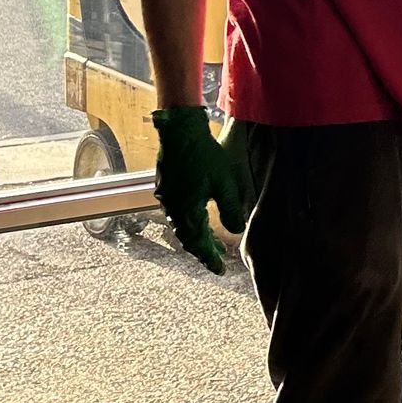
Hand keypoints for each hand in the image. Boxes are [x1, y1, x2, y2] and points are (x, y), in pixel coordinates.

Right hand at [152, 106, 252, 272]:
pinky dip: (190, 223)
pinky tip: (199, 220)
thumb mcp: (225, 184)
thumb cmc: (205, 156)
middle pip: (188, 239)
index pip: (198, 244)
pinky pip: (177, 214)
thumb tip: (236, 231)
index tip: (220, 270)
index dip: (209, 258)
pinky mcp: (165, 188)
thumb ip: (231, 211)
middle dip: (203, 251)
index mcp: (186, 212)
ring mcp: (166, 199)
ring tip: (213, 245)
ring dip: (197, 237)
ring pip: (181, 227)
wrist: (180, 132)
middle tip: (217, 261)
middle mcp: (172, 209)